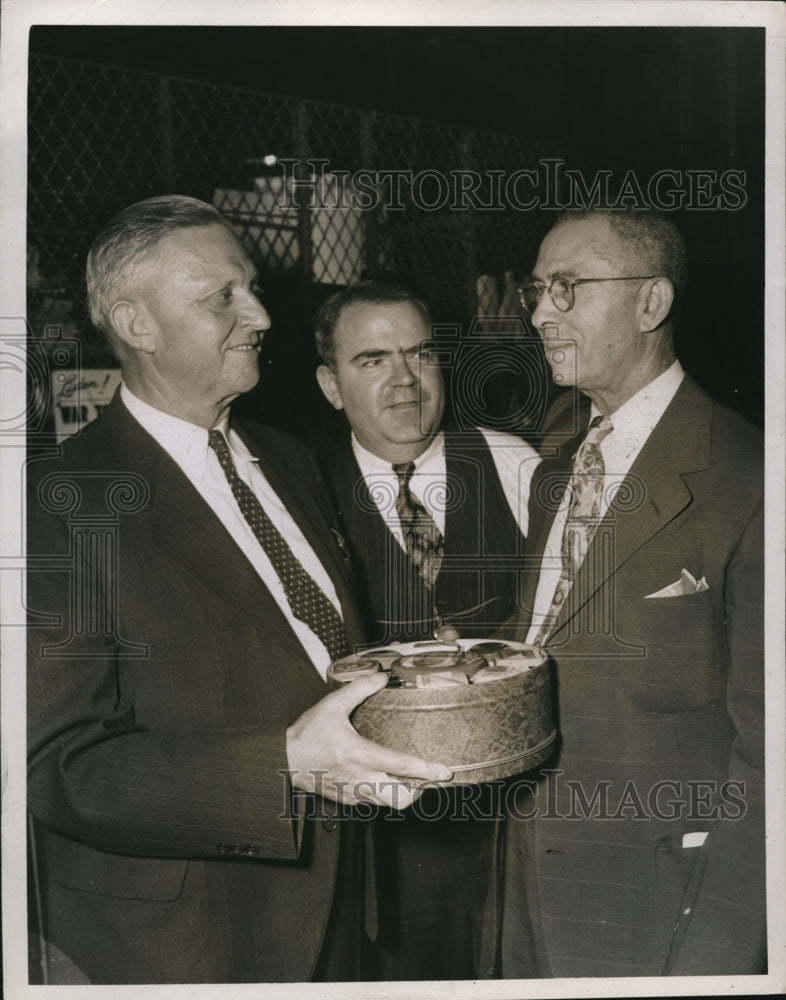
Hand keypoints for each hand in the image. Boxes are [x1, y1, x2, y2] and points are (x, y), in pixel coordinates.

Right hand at [286, 672, 452, 808]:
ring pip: (389, 804)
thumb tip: (380, 677)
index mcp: (359, 754)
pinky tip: (387, 780)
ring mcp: (355, 793)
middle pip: (400, 798)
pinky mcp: (348, 800)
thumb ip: (358, 689)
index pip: (399, 766)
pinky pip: (374, 802)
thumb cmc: (308, 734)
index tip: (444, 772)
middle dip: (419, 791)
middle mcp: (360, 778)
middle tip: (428, 777)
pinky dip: (386, 794)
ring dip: (404, 793)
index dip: (425, 771)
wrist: (284, 761)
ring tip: (413, 779)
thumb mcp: (332, 705)